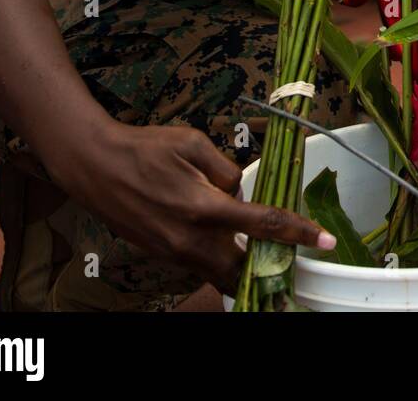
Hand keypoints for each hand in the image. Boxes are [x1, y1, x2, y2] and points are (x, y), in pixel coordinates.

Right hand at [45, 120, 333, 293]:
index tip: (325, 241)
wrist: (92, 166)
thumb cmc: (144, 148)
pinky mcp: (162, 254)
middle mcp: (189, 238)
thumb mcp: (193, 143)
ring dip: (246, 273)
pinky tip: (232, 248)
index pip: (263, 224)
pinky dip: (221, 264)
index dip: (299, 233)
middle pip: (243, 271)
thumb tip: (242, 193)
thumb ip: (227, 169)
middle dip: (272, 274)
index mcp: (203, 206)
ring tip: (270, 262)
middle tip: (297, 267)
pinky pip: (201, 266)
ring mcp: (173, 252)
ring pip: (220, 275)